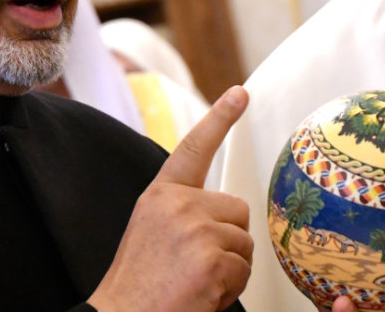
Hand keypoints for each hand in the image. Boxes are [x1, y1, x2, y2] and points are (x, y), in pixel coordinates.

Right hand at [87, 85, 251, 310]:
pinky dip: (229, 290)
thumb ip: (183, 211)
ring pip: (244, 243)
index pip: (193, 148)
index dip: (219, 118)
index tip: (239, 93)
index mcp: (161, 195)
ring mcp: (195, 229)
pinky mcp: (211, 257)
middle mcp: (178, 204)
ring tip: (195, 283)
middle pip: (237, 209)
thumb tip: (224, 212)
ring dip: (229, 269)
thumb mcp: (153, 231)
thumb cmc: (140, 286)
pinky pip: (243, 271)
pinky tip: (200, 295)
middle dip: (228, 240)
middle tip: (196, 266)